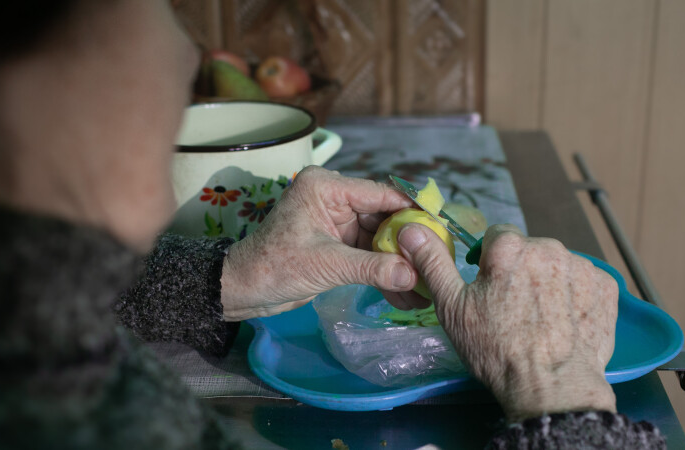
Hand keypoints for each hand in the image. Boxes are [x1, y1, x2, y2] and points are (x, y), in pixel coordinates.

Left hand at [219, 166, 424, 320]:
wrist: (243, 290)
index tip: (441, 225)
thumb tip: (412, 275)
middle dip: (408, 243)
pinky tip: (405, 292)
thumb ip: (372, 268)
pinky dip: (384, 271)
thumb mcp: (326, 265)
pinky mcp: (336, 243)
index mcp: (325, 187)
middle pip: (384, 216)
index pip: (380, 193)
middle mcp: (333, 197)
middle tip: (438, 262)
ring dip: (399, 262)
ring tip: (426, 285)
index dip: (412, 210)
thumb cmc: (274, 266)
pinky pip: (368, 254)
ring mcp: (336, 221)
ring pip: (379, 238)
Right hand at [397, 223, 617, 420]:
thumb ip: (433, 262)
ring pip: (557, 265)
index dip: (490, 262)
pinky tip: (565, 322)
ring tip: (540, 319)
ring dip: (548, 282)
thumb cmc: (497, 349)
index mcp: (509, 247)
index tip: (488, 289)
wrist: (551, 387)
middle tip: (513, 309)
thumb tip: (411, 229)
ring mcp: (581, 266)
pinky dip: (575, 296)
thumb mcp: (453, 308)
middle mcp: (549, 247)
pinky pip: (585, 282)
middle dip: (521, 271)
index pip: (496, 237)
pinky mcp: (606, 287)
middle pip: (529, 250)